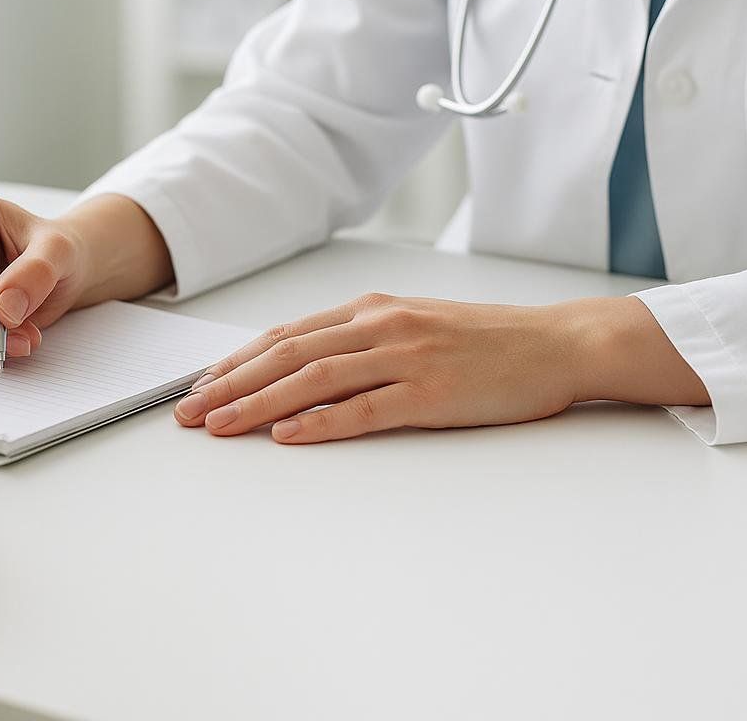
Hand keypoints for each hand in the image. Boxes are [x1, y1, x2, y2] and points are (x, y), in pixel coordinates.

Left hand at [173, 294, 707, 442]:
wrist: (557, 344)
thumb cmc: (488, 342)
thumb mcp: (416, 326)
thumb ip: (363, 341)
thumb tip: (304, 368)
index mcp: (373, 310)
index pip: (287, 335)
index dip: (237, 361)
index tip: (200, 385)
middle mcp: (381, 326)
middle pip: (287, 354)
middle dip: (231, 384)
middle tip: (189, 412)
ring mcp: (405, 357)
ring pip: (314, 378)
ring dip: (259, 403)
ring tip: (220, 425)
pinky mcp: (431, 393)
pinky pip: (364, 409)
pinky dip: (320, 422)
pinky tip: (287, 436)